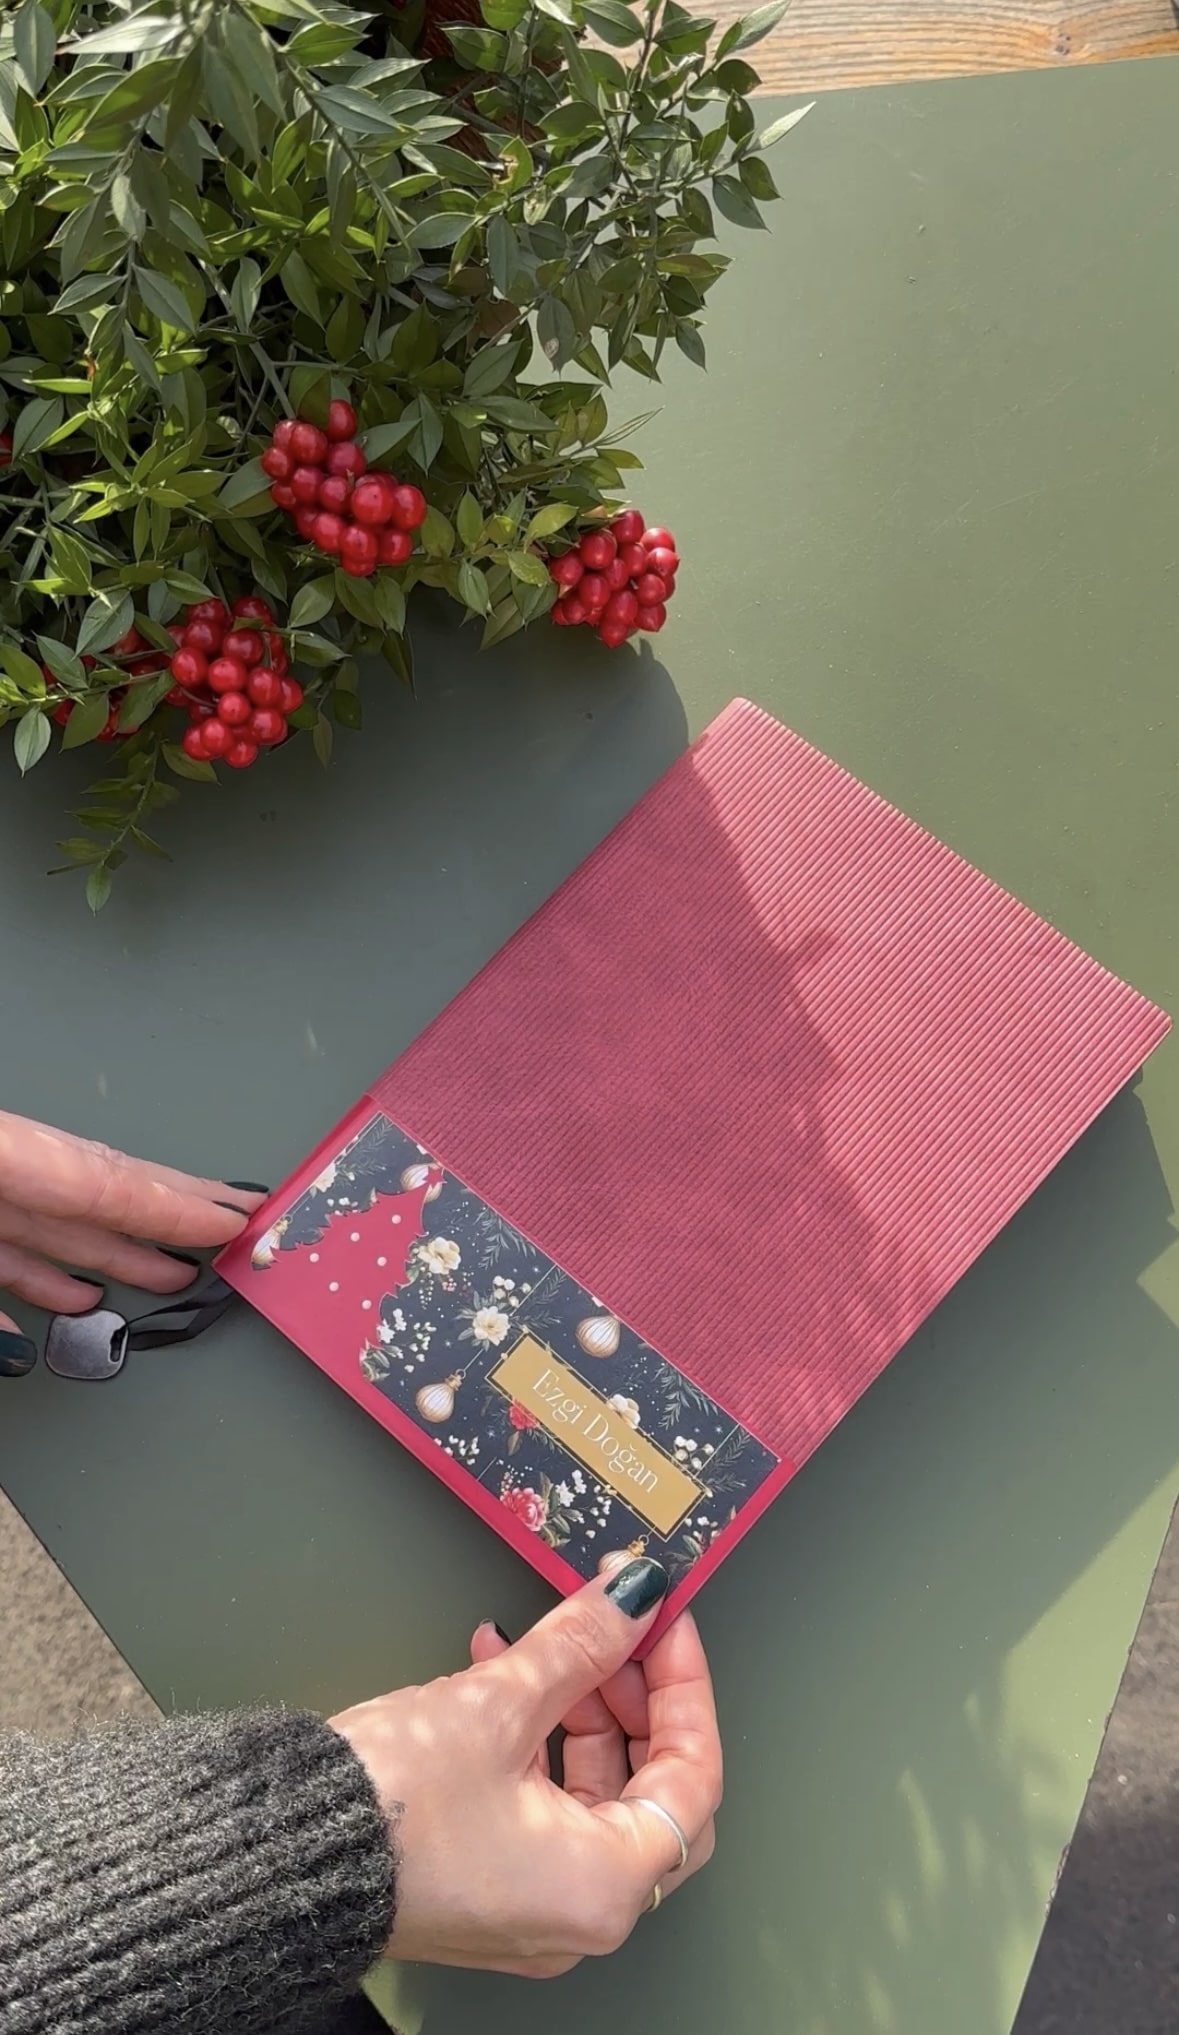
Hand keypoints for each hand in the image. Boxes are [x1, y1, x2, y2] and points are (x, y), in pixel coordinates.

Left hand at [0, 1110, 264, 1340]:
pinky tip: (77, 1303)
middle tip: (236, 1226)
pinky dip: (46, 1287)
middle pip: (104, 1197)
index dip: (180, 1204)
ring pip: (63, 1234)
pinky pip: (9, 1266)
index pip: (109, 1183)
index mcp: (8, 1158)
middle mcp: (4, 1180)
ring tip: (172, 1278)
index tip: (238, 1220)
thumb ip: (27, 1249)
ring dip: (121, 1259)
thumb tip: (80, 1301)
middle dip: (175, 1215)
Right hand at [330, 1559, 720, 1976]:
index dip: (685, 1686)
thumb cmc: (384, 1810)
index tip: (665, 1622)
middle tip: (618, 1628)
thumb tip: (634, 1596)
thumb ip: (580, 1643)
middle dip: (634, 1698)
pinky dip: (535, 1737)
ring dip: (578, 1708)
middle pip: (649, 1789)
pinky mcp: (486, 1884)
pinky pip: (542, 1806)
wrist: (276, 1854)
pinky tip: (499, 1669)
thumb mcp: (498, 1703)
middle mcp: (577, 1912)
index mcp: (603, 1886)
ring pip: (592, 1793)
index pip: (693, 1777)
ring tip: (549, 1641)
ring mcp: (530, 1904)